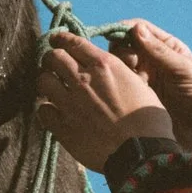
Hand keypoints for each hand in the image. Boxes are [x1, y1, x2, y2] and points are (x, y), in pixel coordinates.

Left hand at [35, 31, 172, 170]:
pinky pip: (42, 110)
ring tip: (51, 88)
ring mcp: (70, 103)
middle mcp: (83, 79)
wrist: (142, 153)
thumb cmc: (149, 121)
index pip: (72, 42)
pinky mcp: (62, 126)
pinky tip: (54, 112)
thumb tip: (106, 70)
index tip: (56, 40)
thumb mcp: (139, 84)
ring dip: (46, 82)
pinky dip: (46, 109)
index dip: (61, 39)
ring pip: (43, 81)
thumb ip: (118, 73)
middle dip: (51, 59)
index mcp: (104, 65)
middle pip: (53, 57)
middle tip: (53, 65)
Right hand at [110, 21, 191, 176]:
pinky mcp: (140, 98)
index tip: (109, 37)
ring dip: (117, 71)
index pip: (140, 30)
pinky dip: (117, 87)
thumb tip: (135, 29)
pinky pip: (122, 87)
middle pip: (125, 47)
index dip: (123, 30)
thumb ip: (159, 51)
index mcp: (167, 48)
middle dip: (119, 52)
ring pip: (120, 67)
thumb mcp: (183, 70)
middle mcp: (154, 61)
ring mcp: (146, 80)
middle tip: (124, 66)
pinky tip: (119, 94)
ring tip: (124, 83)